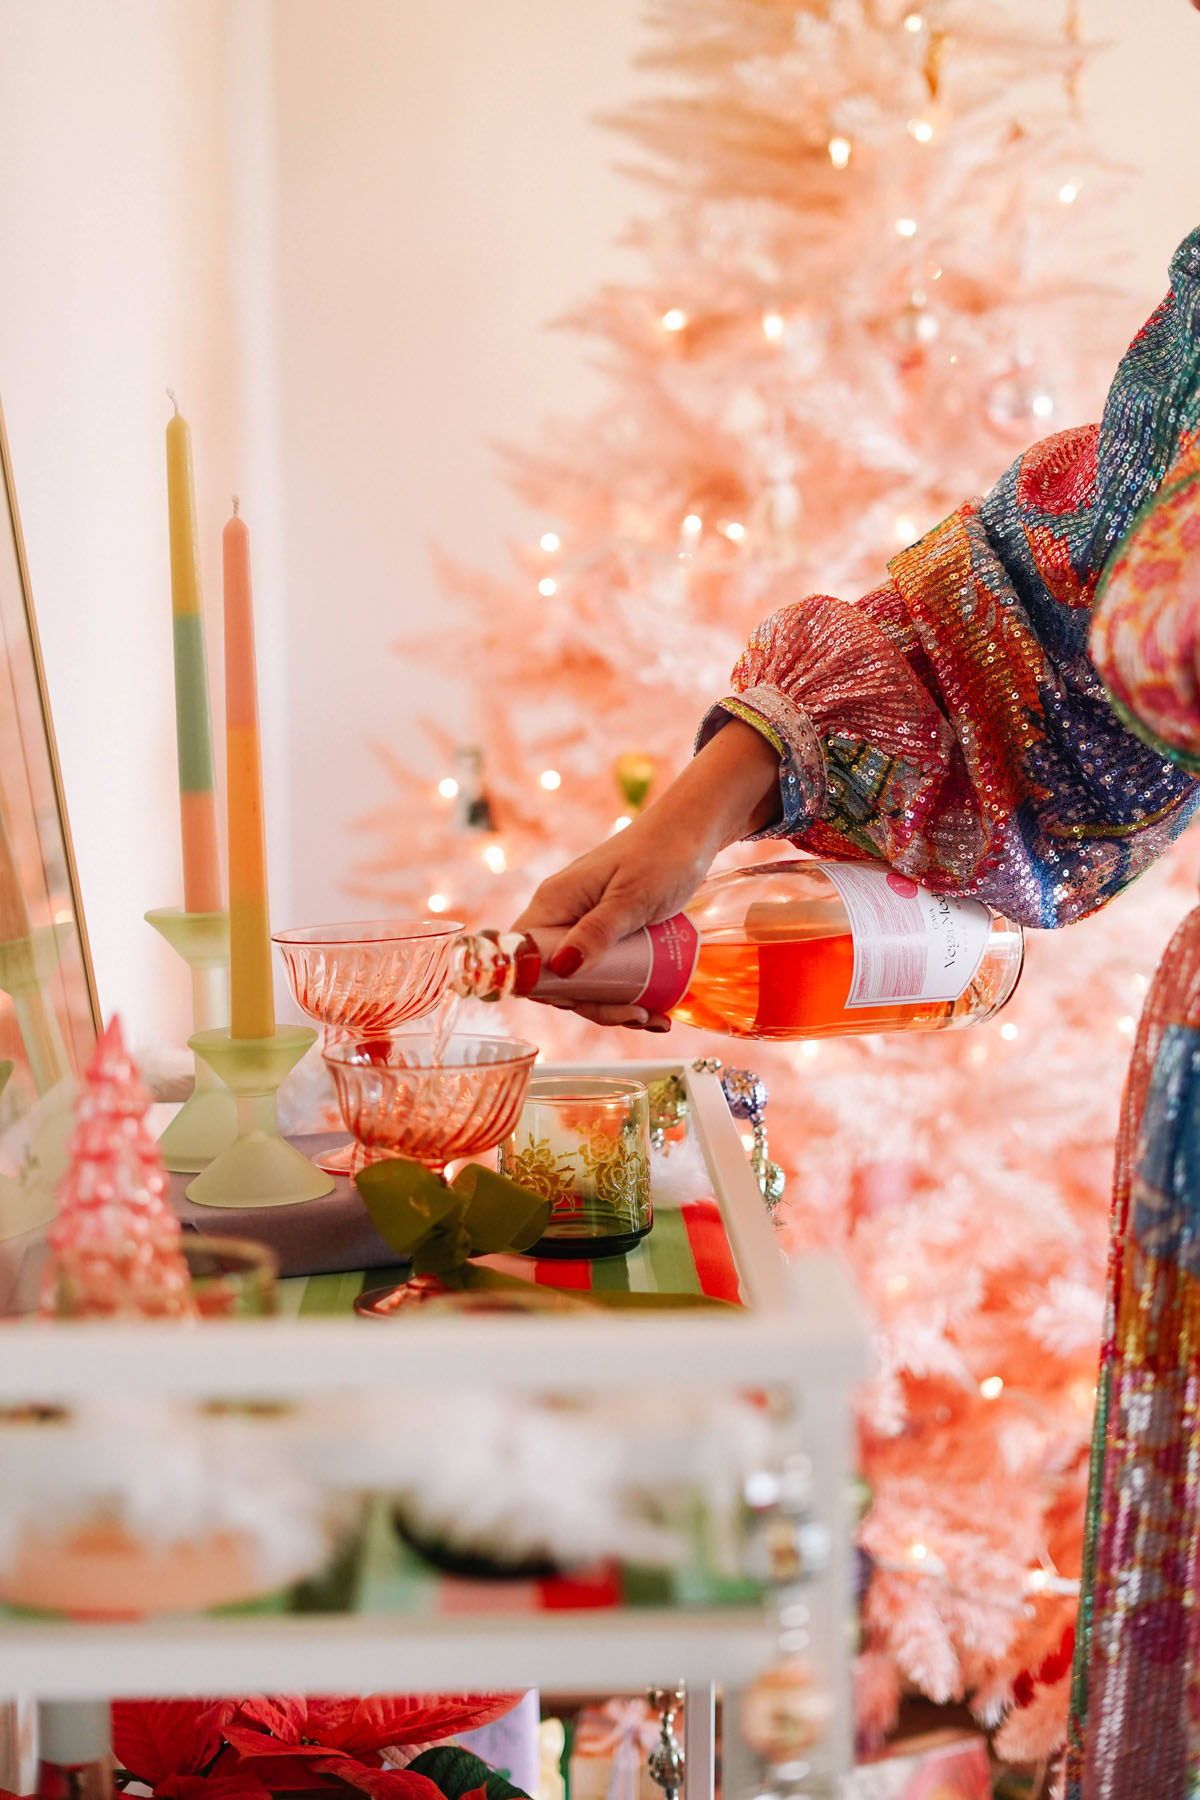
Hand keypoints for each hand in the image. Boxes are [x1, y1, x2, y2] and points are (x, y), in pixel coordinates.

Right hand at [511, 717, 781, 1028]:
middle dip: (596, 1005)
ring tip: (655, 1019)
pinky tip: (655, 1009)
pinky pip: (606, 969)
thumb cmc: (664, 854)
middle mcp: (562, 914)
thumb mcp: (633, 898)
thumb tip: (562, 968)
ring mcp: (584, 922)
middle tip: (637, 1016)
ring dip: (616, 1005)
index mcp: (554, 902)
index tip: (586, 1005)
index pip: (524, 957)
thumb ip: (598, 931)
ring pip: (585, 979)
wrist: (694, 829)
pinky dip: (627, 993)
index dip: (545, 989)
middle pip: (558, 977)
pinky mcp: (607, 929)